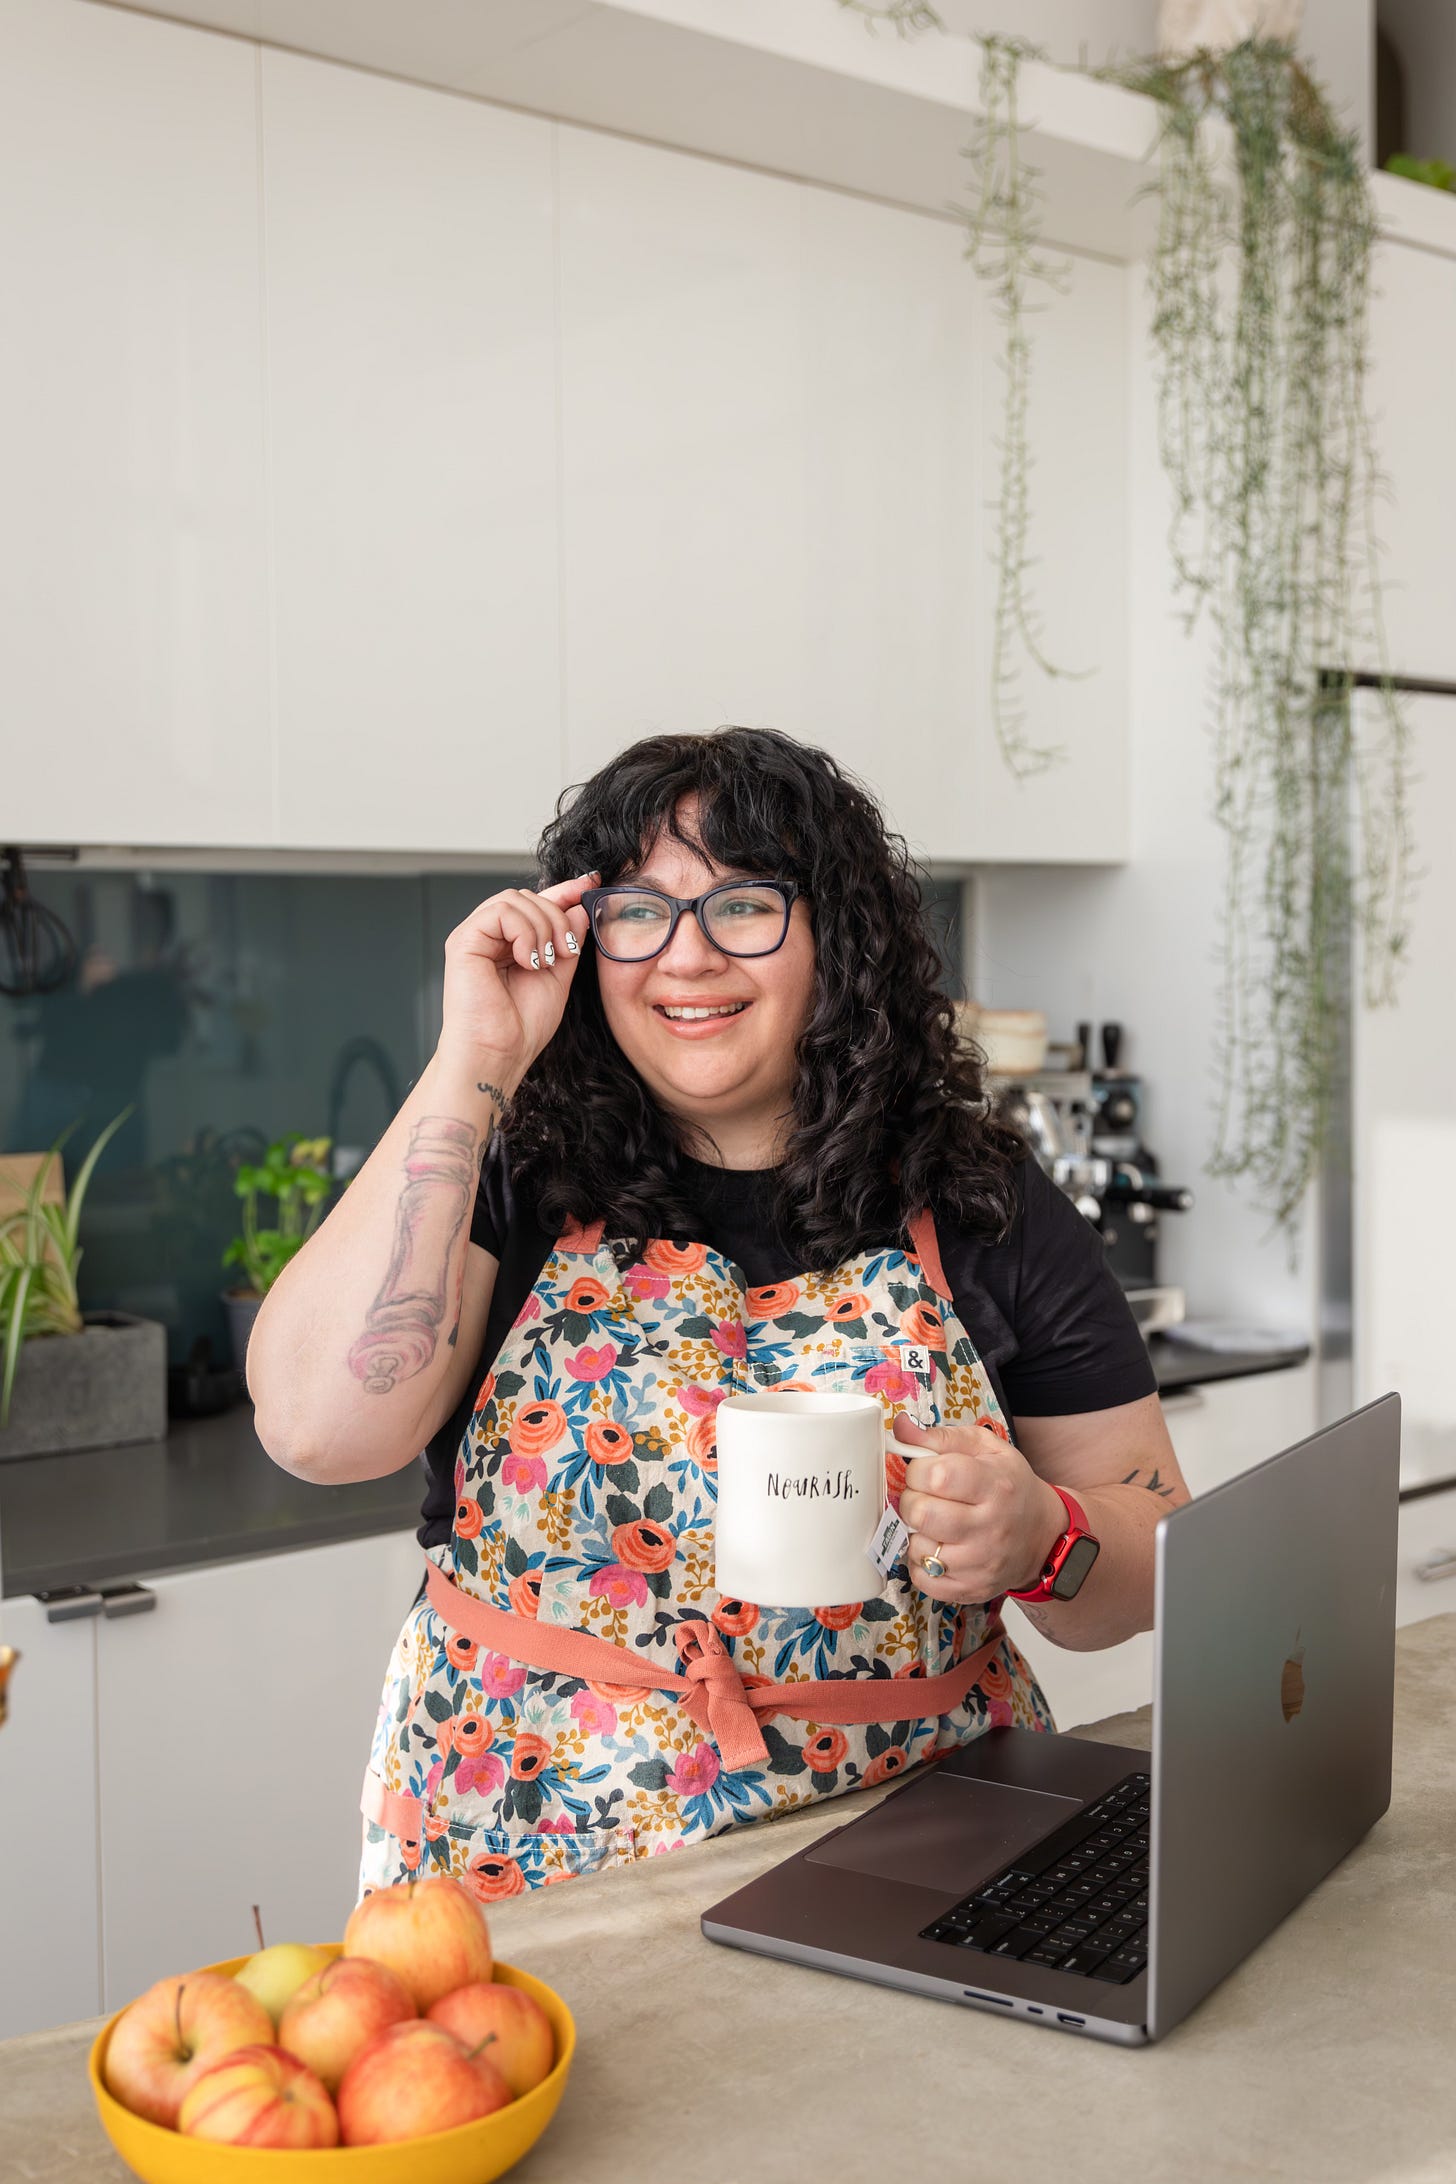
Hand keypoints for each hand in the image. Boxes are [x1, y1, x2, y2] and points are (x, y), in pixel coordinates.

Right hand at [436, 873, 597, 1091]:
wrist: (499, 1055)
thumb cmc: (522, 1027)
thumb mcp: (559, 975)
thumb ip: (568, 940)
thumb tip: (579, 906)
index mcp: (509, 944)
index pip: (536, 904)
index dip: (565, 891)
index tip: (592, 883)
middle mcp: (489, 937)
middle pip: (528, 897)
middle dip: (557, 918)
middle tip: (565, 952)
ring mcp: (474, 937)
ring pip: (515, 899)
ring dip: (542, 927)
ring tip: (545, 961)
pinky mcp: (463, 941)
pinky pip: (500, 911)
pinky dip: (523, 931)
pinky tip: (527, 960)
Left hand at [894, 1413, 1066, 1602]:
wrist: (1042, 1536)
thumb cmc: (1009, 1486)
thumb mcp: (986, 1449)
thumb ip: (941, 1437)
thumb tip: (900, 1429)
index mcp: (995, 1486)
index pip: (937, 1476)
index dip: (918, 1470)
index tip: (925, 1471)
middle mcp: (990, 1528)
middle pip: (920, 1513)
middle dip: (912, 1500)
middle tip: (925, 1497)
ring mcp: (981, 1564)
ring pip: (917, 1547)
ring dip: (916, 1532)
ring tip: (935, 1523)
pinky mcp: (971, 1589)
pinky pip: (922, 1579)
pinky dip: (921, 1563)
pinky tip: (938, 1547)